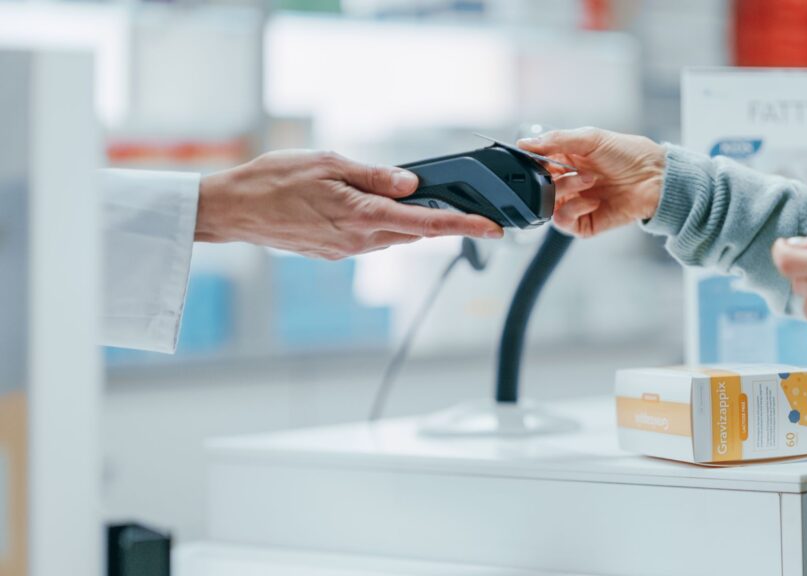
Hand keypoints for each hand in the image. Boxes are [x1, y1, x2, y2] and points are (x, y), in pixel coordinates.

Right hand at [195, 150, 502, 258]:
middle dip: (438, 217)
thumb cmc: (274, 180)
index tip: (492, 228)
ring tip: (409, 196)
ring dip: (407, 219)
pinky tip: (370, 205)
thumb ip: (374, 176)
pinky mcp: (334, 252)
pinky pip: (370, 238)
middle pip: (414, 232)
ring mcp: (347, 250)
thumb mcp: (328, 163)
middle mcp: (359, 240)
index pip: (426, 224)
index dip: (464, 226)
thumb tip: (412, 184)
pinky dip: (381, 223)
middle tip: (456, 199)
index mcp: (362, 216)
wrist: (232, 210)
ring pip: (393, 236)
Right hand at [517, 127, 665, 237]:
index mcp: (566, 160)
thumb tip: (525, 143)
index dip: (532, 163)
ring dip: (565, 191)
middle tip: (566, 170)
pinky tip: (592, 200)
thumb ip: (556, 140)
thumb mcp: (591, 137)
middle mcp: (568, 182)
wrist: (656, 178)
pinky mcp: (585, 223)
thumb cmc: (630, 154)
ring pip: (548, 205)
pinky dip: (574, 210)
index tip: (532, 159)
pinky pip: (564, 222)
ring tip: (588, 181)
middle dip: (549, 178)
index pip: (536, 164)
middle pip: (539, 186)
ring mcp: (576, 203)